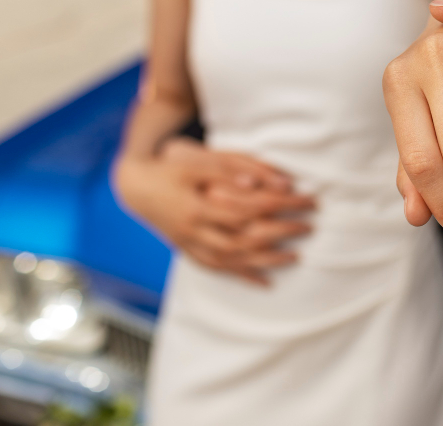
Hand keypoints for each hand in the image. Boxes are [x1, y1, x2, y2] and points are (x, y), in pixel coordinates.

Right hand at [114, 138, 314, 284]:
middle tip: (309, 226)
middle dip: (281, 234)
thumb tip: (279, 180)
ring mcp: (189, 244)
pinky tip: (265, 282)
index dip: (282, 205)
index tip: (308, 200)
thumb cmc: (171, 167)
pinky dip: (242, 276)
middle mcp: (194, 230)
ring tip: (295, 256)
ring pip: (232, 259)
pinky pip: (217, 269)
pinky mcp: (187, 250)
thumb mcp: (203, 160)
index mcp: (198, 205)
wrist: (133, 184)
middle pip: (245, 238)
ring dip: (266, 260)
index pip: (251, 208)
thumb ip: (238, 168)